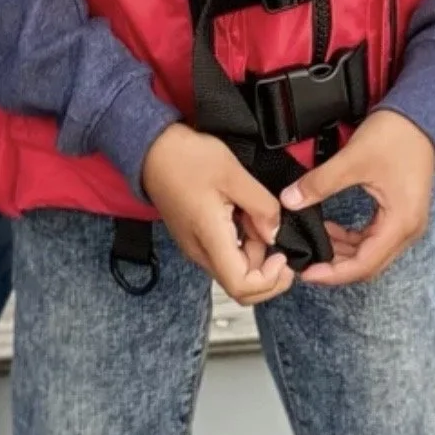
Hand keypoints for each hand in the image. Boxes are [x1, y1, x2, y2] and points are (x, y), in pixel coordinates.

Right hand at [142, 125, 293, 306]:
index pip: (241, 287)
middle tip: (272, 230)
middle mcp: (200, 252)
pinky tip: (242, 213)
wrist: (151, 147)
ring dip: (253, 251)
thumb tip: (275, 233)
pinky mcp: (194, 237)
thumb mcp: (232, 172)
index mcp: (209, 238)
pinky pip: (224, 253)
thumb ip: (261, 206)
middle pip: (239, 285)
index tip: (283, 256)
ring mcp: (195, 246)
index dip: (269, 281)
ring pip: (233, 268)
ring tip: (254, 212)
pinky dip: (241, 242)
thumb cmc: (185, 157)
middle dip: (265, 267)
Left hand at [279, 110, 434, 287]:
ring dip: (343, 250)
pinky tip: (332, 229)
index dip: (334, 273)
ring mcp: (406, 222)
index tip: (307, 273)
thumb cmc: (394, 136)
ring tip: (314, 241)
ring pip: (371, 251)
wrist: (419, 113)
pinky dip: (353, 238)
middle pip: (369, 263)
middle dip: (336, 265)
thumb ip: (319, 183)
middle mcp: (407, 230)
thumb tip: (289, 201)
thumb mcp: (352, 160)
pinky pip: (374, 236)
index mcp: (401, 224)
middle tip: (305, 260)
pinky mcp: (401, 212)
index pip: (364, 265)